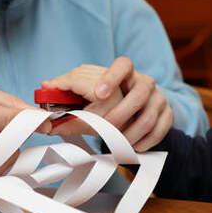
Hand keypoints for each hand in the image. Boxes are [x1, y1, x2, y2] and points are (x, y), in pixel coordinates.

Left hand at [42, 57, 172, 150]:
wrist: (138, 111)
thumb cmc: (107, 101)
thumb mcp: (89, 93)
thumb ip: (69, 89)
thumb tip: (44, 87)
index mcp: (125, 72)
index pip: (123, 65)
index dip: (112, 77)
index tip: (99, 93)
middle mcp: (144, 81)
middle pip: (140, 92)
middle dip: (121, 113)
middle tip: (107, 128)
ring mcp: (159, 98)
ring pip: (149, 116)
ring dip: (131, 133)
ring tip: (117, 143)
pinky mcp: (167, 115)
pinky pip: (160, 129)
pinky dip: (145, 141)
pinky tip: (132, 147)